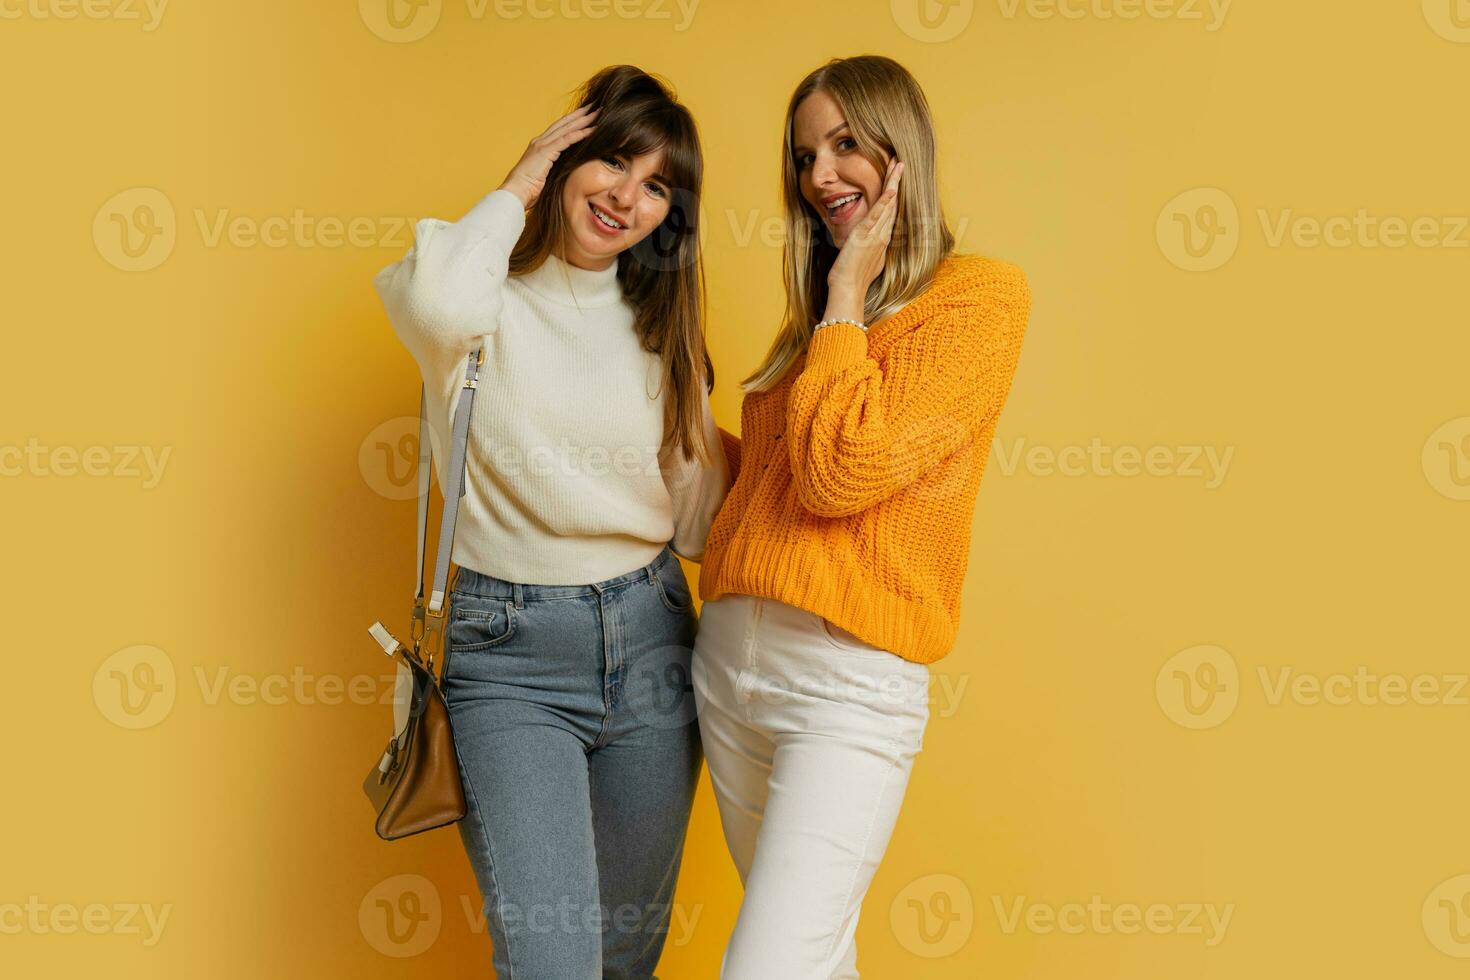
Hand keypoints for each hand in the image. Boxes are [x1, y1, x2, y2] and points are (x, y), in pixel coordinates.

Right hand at [498, 104, 599, 210]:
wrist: (516, 193)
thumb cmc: (528, 191)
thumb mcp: (544, 176)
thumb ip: (553, 169)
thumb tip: (566, 171)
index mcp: (539, 146)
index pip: (559, 129)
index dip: (572, 121)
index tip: (586, 115)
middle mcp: (540, 141)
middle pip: (564, 123)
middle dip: (580, 114)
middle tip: (595, 106)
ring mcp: (542, 145)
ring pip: (567, 128)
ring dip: (584, 120)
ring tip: (598, 113)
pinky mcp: (545, 151)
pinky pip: (566, 140)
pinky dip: (580, 134)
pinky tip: (592, 129)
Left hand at [824, 159, 903, 320]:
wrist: (848, 290)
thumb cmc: (852, 278)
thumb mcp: (863, 259)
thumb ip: (868, 248)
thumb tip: (866, 244)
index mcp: (882, 239)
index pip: (890, 210)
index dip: (894, 192)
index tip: (896, 177)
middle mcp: (883, 235)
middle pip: (893, 202)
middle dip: (896, 180)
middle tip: (900, 161)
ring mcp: (875, 235)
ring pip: (888, 204)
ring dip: (893, 182)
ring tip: (897, 164)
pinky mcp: (865, 236)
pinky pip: (878, 216)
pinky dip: (885, 201)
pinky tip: (891, 188)